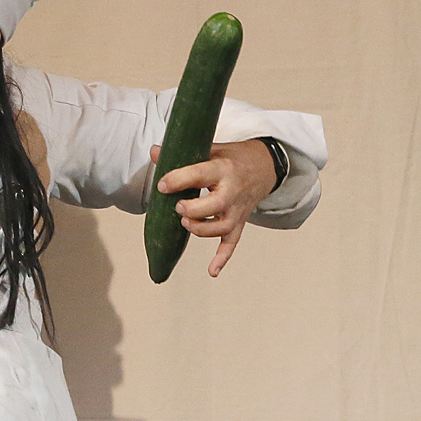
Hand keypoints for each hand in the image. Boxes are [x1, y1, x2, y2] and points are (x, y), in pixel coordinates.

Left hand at [153, 139, 278, 277]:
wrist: (265, 166)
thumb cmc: (234, 158)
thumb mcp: (212, 149)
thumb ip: (183, 154)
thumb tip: (154, 152)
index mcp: (224, 169)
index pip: (200, 174)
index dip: (179, 180)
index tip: (162, 185)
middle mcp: (233, 191)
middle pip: (216, 205)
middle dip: (194, 209)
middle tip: (178, 207)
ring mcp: (237, 210)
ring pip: (222, 228)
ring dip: (201, 230)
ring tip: (185, 223)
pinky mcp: (239, 222)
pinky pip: (232, 243)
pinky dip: (222, 258)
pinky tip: (212, 271)